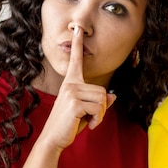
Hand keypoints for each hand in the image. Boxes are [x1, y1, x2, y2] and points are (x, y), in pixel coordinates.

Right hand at [41, 25, 116, 149]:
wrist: (53, 139)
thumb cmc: (69, 125)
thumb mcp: (86, 112)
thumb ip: (98, 102)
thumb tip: (113, 96)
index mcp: (71, 83)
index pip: (76, 60)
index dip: (77, 44)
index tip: (78, 29)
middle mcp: (70, 84)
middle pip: (103, 90)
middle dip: (102, 108)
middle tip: (91, 118)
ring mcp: (71, 92)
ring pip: (103, 99)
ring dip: (100, 114)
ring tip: (88, 121)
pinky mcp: (75, 102)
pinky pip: (99, 108)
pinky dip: (98, 120)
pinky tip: (89, 125)